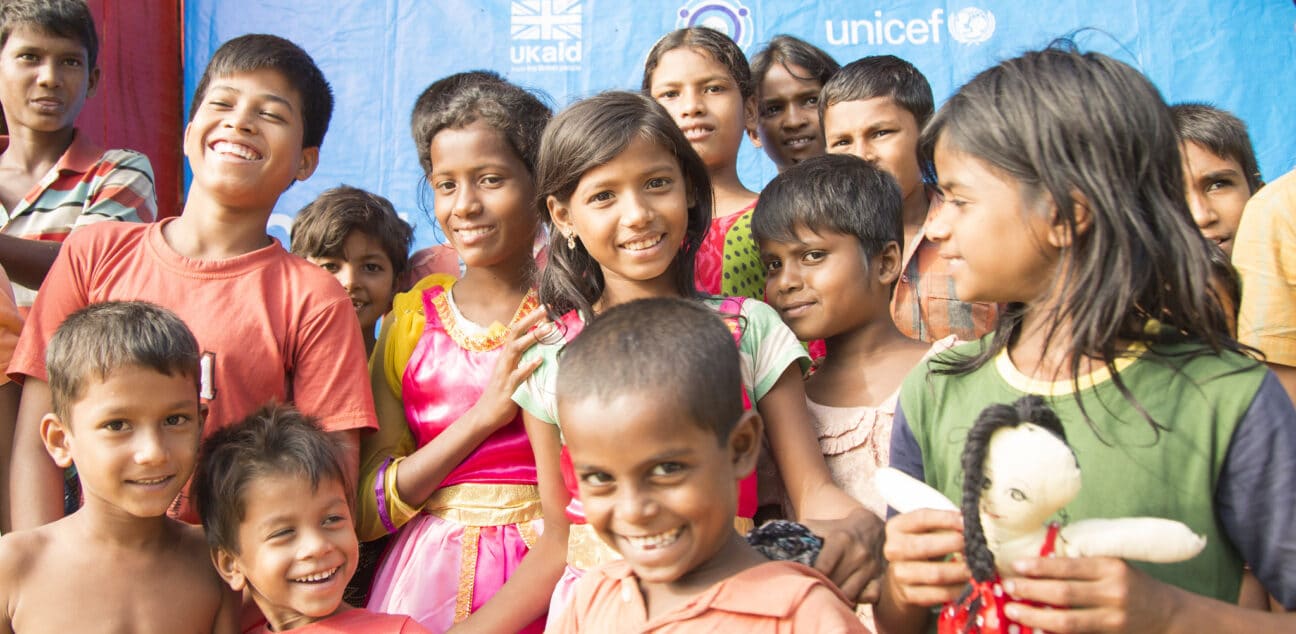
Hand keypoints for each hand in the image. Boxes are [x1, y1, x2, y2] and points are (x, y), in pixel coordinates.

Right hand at [469, 308, 549, 430]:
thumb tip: (540, 350)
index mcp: (506, 356)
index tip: (544, 307)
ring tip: (547, 329)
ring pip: (516, 350)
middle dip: (530, 319)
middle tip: (545, 308)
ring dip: (532, 338)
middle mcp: (504, 360)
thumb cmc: (502, 394)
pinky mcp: (508, 388)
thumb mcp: (512, 372)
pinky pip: (518, 375)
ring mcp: (505, 373)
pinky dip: (528, 366)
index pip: (516, 331)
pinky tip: (539, 360)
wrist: (485, 415)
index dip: (529, 318)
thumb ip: (522, 360)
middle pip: (515, 334)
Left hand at [803, 507, 885, 602]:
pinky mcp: (880, 577)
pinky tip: (847, 596)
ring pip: (850, 594)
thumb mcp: (818, 525)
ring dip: (837, 597)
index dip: (811, 575)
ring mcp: (871, 567)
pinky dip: (858, 600)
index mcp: (841, 539)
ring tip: (826, 595)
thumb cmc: (837, 528)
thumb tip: (769, 536)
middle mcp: (858, 554)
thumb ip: (798, 533)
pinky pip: (869, 597)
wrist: (870, 525)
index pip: (823, 566)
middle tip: (810, 590)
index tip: (801, 579)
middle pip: (835, 583)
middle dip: (821, 588)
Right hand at [882, 509, 968, 607]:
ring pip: (936, 574)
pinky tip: (970, 583)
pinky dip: (959, 589)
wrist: (904, 577)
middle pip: (926, 546)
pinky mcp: (910, 595)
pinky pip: (940, 594)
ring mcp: (900, 574)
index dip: (946, 519)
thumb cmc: (922, 546)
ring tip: (977, 566)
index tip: (967, 521)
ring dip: (960, 570)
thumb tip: (973, 524)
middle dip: (955, 544)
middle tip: (975, 545)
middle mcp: (893, 550)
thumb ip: (946, 524)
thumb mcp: (926, 530)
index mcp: (896, 527)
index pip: (922, 518)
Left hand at [1003, 556, 1176, 632]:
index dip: (1040, 567)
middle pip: (1064, 594)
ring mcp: (1113, 620)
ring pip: (1068, 621)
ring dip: (1036, 616)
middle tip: (1008, 587)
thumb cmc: (1132, 584)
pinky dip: (1053, 633)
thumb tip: (1037, 560)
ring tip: (1013, 610)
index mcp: (1111, 568)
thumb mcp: (1113, 564)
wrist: (1168, 614)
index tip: (1017, 565)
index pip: (1069, 567)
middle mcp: (1113, 593)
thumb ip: (1082, 564)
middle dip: (1031, 591)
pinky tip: (1035, 629)